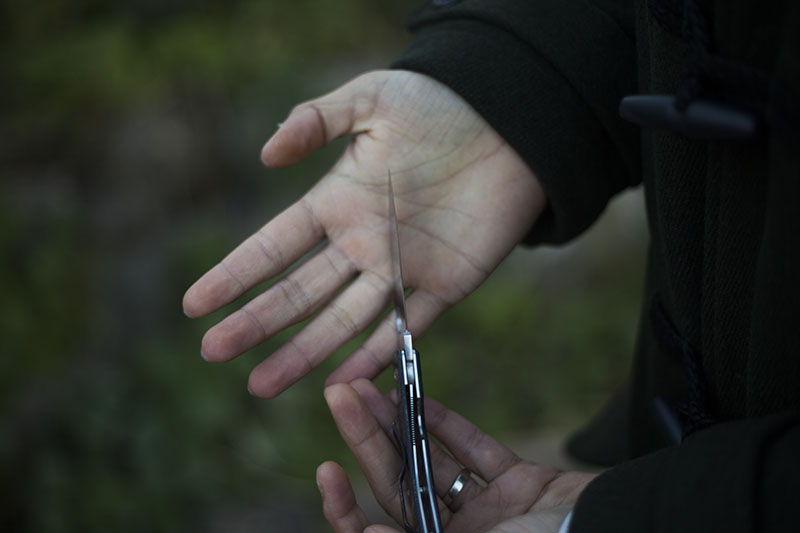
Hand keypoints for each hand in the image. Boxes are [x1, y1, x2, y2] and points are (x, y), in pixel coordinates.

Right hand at [182, 70, 544, 397]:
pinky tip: (342, 383)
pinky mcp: (446, 284)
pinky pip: (407, 328)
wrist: (510, 122)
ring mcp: (402, 268)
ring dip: (304, 353)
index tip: (195, 305)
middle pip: (299, 291)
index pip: (274, 245)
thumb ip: (317, 120)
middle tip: (214, 353)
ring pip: (343, 320)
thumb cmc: (440, 104)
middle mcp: (362, 242)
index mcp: (339, 200)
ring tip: (262, 386)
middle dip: (256, 322)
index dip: (235, 273)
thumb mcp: (371, 98)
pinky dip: (377, 356)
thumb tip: (265, 155)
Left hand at [318, 379, 595, 532]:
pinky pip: (478, 452)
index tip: (326, 471)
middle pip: (400, 485)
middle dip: (366, 441)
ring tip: (370, 388)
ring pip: (433, 462)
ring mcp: (488, 511)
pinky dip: (451, 427)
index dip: (345, 510)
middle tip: (338, 395)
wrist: (625, 532)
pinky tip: (422, 399)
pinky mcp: (518, 484)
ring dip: (402, 425)